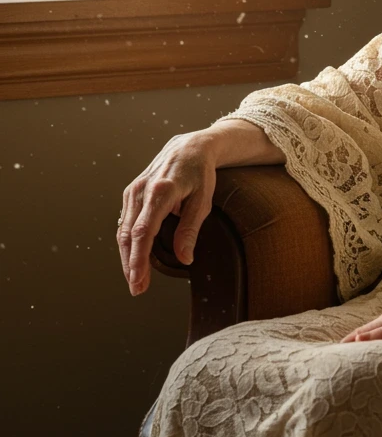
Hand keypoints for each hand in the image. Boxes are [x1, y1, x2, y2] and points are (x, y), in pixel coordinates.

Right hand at [117, 130, 218, 295]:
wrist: (189, 147)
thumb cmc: (200, 173)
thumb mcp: (203, 200)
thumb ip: (191, 230)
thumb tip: (185, 259)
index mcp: (161, 191)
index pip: (144, 232)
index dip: (138, 259)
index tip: (139, 280)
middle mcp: (141, 191)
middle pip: (129, 235)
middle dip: (130, 265)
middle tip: (137, 289)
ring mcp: (133, 191)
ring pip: (123, 230)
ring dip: (127, 257)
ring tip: (135, 280)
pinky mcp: (131, 193)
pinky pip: (125, 222)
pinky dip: (127, 242)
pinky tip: (132, 258)